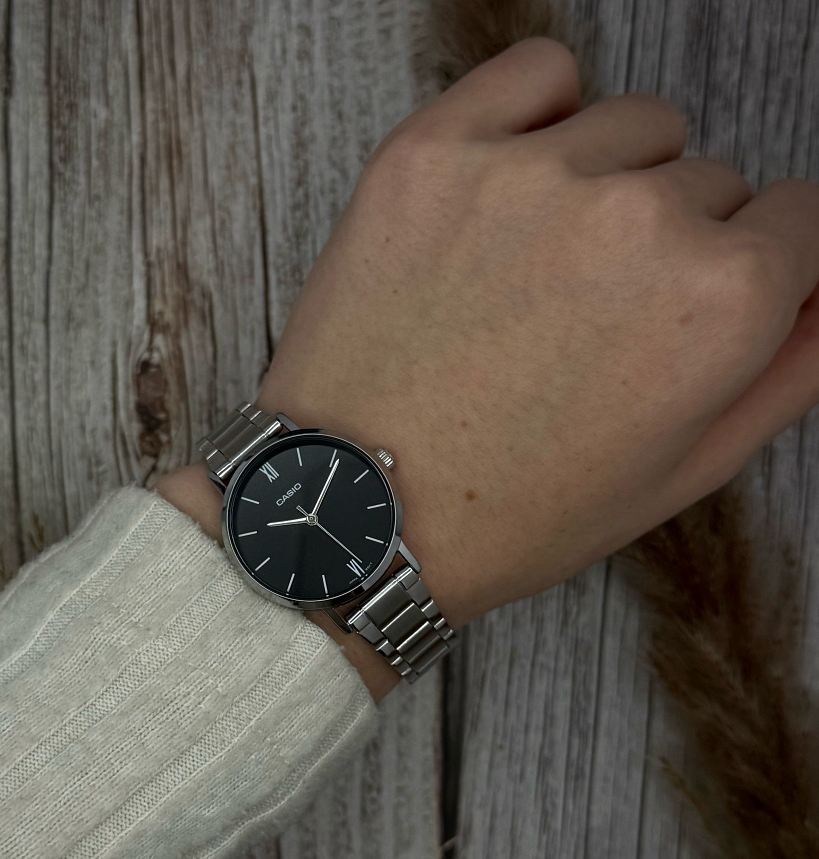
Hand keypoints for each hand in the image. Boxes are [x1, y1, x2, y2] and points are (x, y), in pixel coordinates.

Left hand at [250, 36, 818, 634]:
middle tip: (591, 318)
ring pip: (631, 127)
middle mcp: (639, 217)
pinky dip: (543, 110)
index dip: (754, 266)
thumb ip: (787, 372)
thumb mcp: (680, 474)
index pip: (800, 218)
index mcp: (721, 301)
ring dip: (610, 183)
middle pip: (709, 179)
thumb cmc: (511, 512)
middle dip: (672, 243)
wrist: (359, 512)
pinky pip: (537, 71)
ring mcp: (529, 173)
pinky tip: (516, 181)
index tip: (699, 298)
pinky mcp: (433, 154)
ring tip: (541, 269)